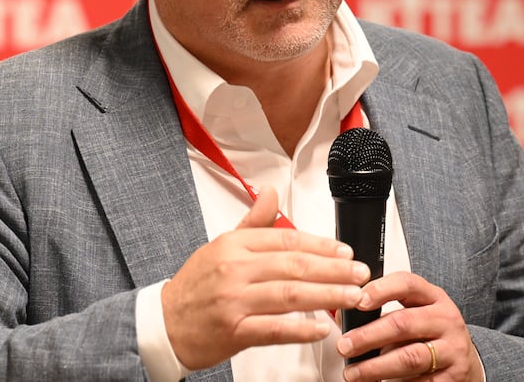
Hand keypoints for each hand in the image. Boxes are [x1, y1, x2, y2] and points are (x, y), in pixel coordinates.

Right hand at [161, 187, 369, 369]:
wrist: (164, 323)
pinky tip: (321, 328)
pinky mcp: (234, 331)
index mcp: (235, 245)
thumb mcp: (221, 245)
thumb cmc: (196, 285)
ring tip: (352, 297)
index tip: (345, 252)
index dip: (321, 246)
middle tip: (359, 273)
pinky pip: (274, 329)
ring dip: (327, 296)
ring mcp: (234, 301)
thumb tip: (269, 191)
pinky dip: (301, 329)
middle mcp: (235, 270)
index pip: (287, 240)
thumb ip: (252, 221)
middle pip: (294, 265)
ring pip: (290, 295)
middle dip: (334, 270)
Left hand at [336, 272, 484, 381]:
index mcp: (433, 297)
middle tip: (344, 346)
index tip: (357, 300)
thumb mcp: (413, 313)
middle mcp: (445, 320)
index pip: (407, 284)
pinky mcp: (452, 377)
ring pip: (410, 357)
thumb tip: (339, 312)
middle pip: (403, 323)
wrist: (464, 362)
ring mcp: (452, 349)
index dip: (381, 290)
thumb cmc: (431, 333)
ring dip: (376, 367)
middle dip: (368, 335)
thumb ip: (382, 310)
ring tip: (354, 373)